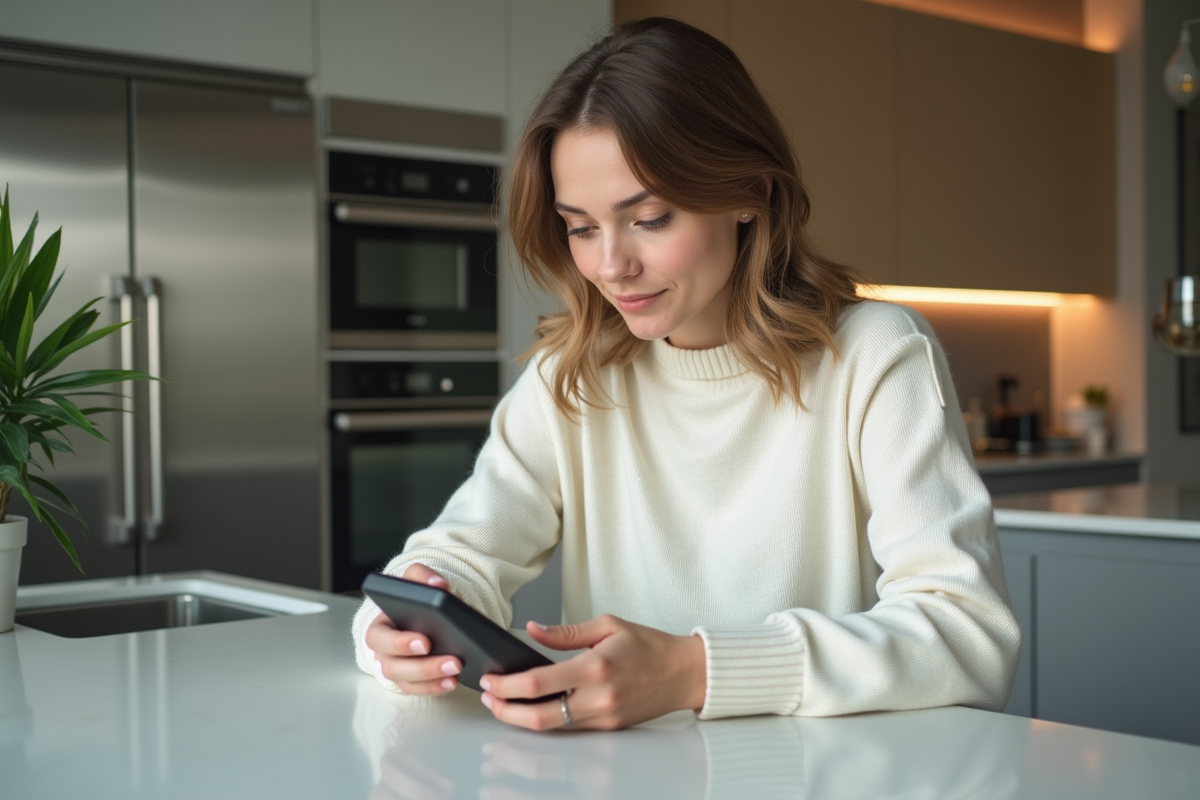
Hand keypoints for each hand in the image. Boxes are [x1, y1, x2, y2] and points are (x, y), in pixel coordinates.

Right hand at [364, 563, 461, 695]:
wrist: (418, 615)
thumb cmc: (413, 601)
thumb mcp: (415, 582)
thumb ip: (422, 577)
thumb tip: (437, 584)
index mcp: (380, 627)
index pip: (380, 638)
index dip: (399, 643)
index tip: (425, 641)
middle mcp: (382, 652)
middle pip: (393, 666)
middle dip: (423, 666)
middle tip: (453, 660)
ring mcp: (395, 669)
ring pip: (406, 681)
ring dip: (433, 678)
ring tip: (458, 669)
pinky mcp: (408, 681)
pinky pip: (417, 690)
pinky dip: (435, 688)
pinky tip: (453, 681)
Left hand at [478, 614, 706, 730]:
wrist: (684, 673)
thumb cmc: (650, 646)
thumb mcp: (608, 625)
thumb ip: (565, 633)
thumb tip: (532, 630)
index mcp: (596, 668)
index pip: (539, 683)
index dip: (507, 685)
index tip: (490, 680)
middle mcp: (599, 698)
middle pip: (538, 717)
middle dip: (506, 711)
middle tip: (489, 699)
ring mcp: (604, 718)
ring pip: (551, 729)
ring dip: (521, 720)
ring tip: (504, 706)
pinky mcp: (609, 728)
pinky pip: (569, 729)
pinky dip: (546, 722)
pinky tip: (533, 709)